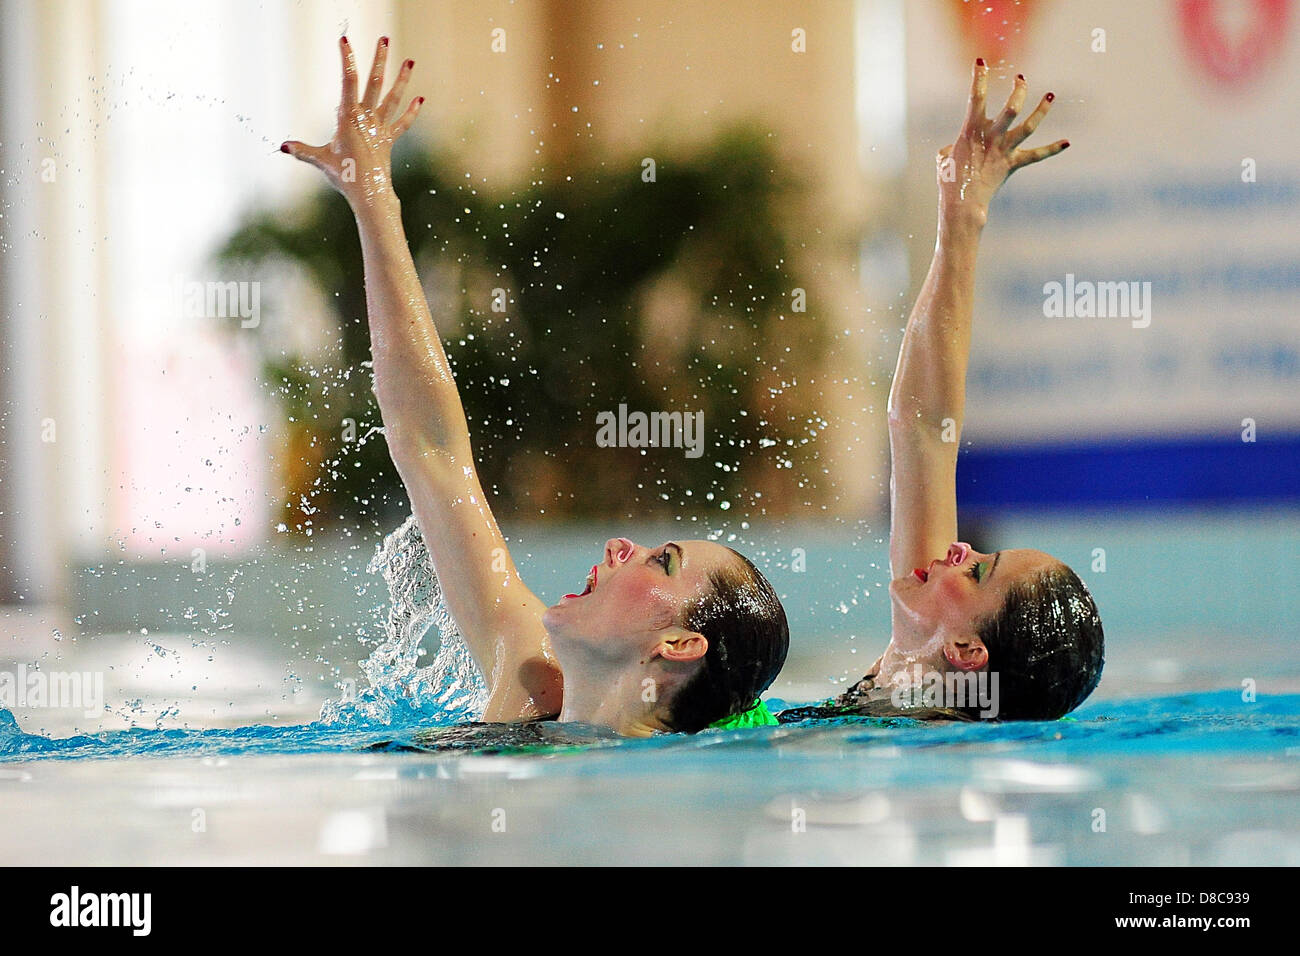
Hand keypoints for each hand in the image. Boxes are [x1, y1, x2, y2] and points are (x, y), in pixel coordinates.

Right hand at [281, 36, 422, 206]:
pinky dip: (411, 111)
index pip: (348, 81)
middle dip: (379, 60)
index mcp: (349, 117)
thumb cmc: (344, 176)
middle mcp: (367, 118)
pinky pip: (402, 123)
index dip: (347, 59)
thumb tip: (282, 146)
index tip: (345, 40)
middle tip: (384, 39)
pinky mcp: (389, 139)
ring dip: (402, 80)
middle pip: (375, 83)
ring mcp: (380, 128)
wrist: (369, 194)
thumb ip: (302, 150)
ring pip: (393, 98)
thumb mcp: (320, 160)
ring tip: (410, 62)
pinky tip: (420, 98)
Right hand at [936, 59, 1067, 226]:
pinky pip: (1036, 156)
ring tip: (1051, 95)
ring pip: (1028, 126)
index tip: (981, 62)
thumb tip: (957, 147)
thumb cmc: (949, 182)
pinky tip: (1067, 142)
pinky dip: (1052, 149)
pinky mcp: (1013, 165)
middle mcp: (991, 137)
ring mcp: (1004, 150)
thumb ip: (952, 146)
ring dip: (1041, 110)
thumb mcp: (944, 158)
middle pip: (1011, 108)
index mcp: (971, 131)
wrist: (962, 204)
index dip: (979, 78)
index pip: (976, 97)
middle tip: (1022, 79)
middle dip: (1018, 91)